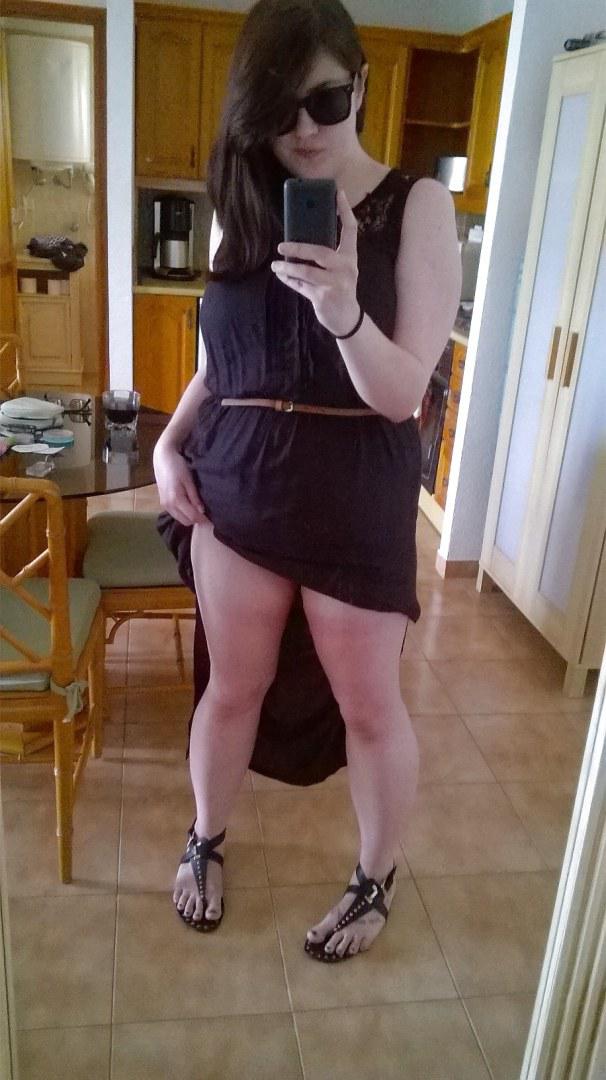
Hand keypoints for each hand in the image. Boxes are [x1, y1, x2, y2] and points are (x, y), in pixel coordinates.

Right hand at [153, 439, 205, 526]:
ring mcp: (164, 505)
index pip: (192, 517)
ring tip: (198, 508)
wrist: (162, 458)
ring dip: (189, 517)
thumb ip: (194, 497)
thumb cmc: (178, 466)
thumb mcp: (188, 480)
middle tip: (206, 512)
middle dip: (196, 519)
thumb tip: (202, 511)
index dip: (203, 519)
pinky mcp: (163, 503)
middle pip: (186, 521)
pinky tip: (189, 505)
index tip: (212, 518)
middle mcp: (168, 505)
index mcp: (176, 500)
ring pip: (180, 519)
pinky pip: (175, 514)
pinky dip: (183, 513)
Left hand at [271, 189, 359, 336]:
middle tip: (281, 247)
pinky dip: (290, 280)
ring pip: (307, 271)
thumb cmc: (340, 289)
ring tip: (276, 265)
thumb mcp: (340, 270)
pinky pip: (302, 286)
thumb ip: (327, 256)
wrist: (347, 318)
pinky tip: (281, 276)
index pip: (351, 230)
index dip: (344, 210)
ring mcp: (335, 284)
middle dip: (298, 248)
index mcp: (350, 257)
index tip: (337, 193)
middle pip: (320, 252)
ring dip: (288, 268)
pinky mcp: (324, 297)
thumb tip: (300, 239)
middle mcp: (346, 268)